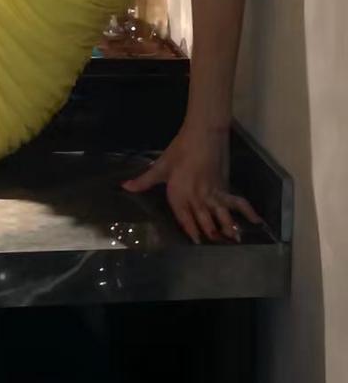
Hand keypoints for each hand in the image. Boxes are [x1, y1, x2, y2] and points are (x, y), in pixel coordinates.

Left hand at [122, 125, 261, 243]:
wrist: (202, 134)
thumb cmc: (179, 149)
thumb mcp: (160, 166)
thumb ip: (144, 180)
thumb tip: (125, 187)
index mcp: (180, 194)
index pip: (184, 219)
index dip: (190, 231)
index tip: (195, 243)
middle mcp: (197, 198)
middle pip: (204, 222)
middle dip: (209, 235)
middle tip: (215, 248)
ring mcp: (213, 195)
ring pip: (221, 217)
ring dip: (227, 230)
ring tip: (233, 242)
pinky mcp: (225, 187)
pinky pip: (237, 203)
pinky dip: (248, 212)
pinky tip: (257, 222)